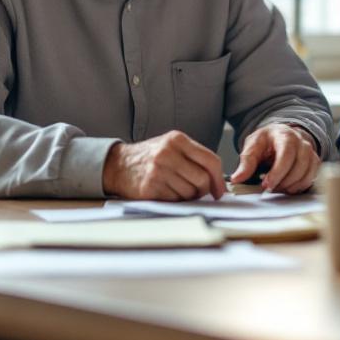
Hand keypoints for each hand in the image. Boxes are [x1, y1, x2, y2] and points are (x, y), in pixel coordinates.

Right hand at [102, 131, 225, 200]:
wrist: (118, 165)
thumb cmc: (150, 157)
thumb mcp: (172, 146)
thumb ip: (194, 157)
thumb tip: (218, 180)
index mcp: (177, 140)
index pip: (211, 160)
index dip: (219, 179)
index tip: (220, 190)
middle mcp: (167, 153)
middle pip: (202, 179)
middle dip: (204, 190)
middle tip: (199, 192)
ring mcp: (158, 171)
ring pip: (189, 192)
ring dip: (188, 196)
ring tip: (177, 189)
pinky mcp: (149, 188)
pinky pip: (174, 200)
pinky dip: (174, 200)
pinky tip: (166, 192)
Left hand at [230, 124, 320, 193]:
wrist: (281, 136)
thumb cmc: (267, 141)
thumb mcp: (252, 146)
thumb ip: (246, 162)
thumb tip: (237, 179)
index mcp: (285, 136)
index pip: (286, 154)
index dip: (278, 172)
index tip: (266, 185)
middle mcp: (302, 143)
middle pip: (299, 166)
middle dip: (283, 181)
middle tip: (268, 188)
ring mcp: (310, 153)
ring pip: (306, 174)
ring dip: (291, 186)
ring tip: (277, 187)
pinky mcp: (314, 163)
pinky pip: (311, 179)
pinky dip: (299, 187)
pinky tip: (286, 187)